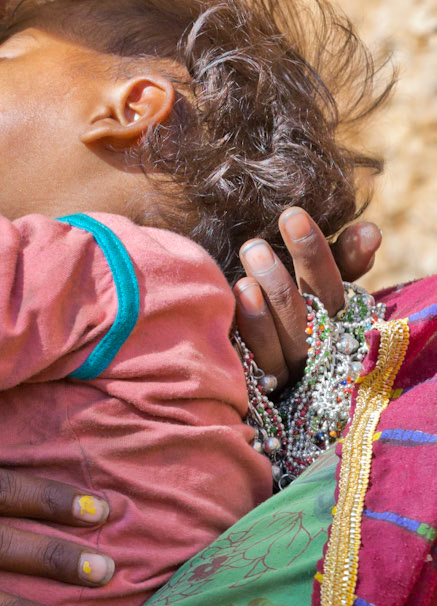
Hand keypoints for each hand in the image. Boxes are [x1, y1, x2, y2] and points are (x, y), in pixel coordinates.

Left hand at [233, 209, 381, 387]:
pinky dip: (250, 333)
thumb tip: (370, 230)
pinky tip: (234, 300)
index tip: (293, 216)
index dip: (317, 255)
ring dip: (267, 308)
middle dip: (283, 283)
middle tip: (254, 246)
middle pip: (308, 319)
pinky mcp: (262, 389)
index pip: (331, 287)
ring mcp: (291, 373)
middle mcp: (318, 349)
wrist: (249, 368)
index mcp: (335, 319)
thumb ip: (343, 258)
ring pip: (286, 344)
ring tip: (244, 275)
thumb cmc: (288, 309)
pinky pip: (259, 365)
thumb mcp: (314, 283)